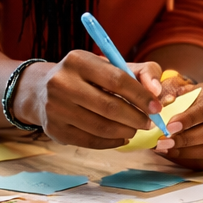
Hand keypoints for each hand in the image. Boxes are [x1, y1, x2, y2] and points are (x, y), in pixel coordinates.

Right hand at [18, 50, 162, 148]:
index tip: (157, 107)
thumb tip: (158, 91)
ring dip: (126, 131)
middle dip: (136, 117)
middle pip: (109, 106)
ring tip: (135, 128)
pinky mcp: (54, 129)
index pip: (117, 80)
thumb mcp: (112, 66)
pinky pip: (90, 141)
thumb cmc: (89, 77)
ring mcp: (54, 107)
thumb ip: (142, 72)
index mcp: (77, 60)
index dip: (141, 96)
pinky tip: (121, 136)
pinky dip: (111, 141)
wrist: (44, 91)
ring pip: (101, 126)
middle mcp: (61, 82)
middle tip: (149, 122)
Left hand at [154, 81, 202, 170]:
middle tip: (164, 141)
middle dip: (186, 139)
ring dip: (186, 152)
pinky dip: (188, 159)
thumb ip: (171, 97)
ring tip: (165, 148)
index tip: (169, 127)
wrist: (200, 107)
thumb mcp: (179, 91)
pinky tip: (173, 153)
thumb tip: (167, 104)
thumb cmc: (189, 98)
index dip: (188, 120)